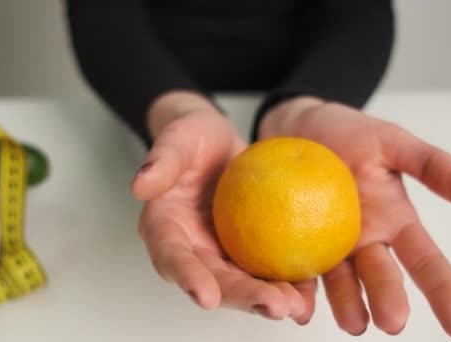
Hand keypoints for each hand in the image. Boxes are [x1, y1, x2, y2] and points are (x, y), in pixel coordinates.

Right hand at [132, 92, 314, 322]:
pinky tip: (310, 292)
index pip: (172, 256)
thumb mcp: (176, 140)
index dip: (187, 277)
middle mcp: (192, 249)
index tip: (207, 296)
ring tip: (298, 307)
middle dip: (242, 298)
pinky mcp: (249, 249)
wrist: (218, 145)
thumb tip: (140, 185)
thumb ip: (161, 161)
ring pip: (244, 282)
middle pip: (214, 280)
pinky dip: (289, 282)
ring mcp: (222, 253)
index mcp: (166, 229)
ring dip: (269, 299)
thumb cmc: (191, 138)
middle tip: (274, 306)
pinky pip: (269, 268)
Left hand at [258, 97, 450, 340]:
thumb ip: (430, 164)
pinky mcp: (293, 243)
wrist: (295, 127)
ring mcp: (328, 245)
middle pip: (381, 277)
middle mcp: (365, 241)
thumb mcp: (391, 141)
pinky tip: (298, 305)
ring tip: (351, 322)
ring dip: (346, 305)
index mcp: (394, 221)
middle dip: (388, 299)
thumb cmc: (346, 132)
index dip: (447, 295)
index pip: (427, 263)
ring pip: (341, 282)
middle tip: (392, 320)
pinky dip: (299, 290)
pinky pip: (298, 270)